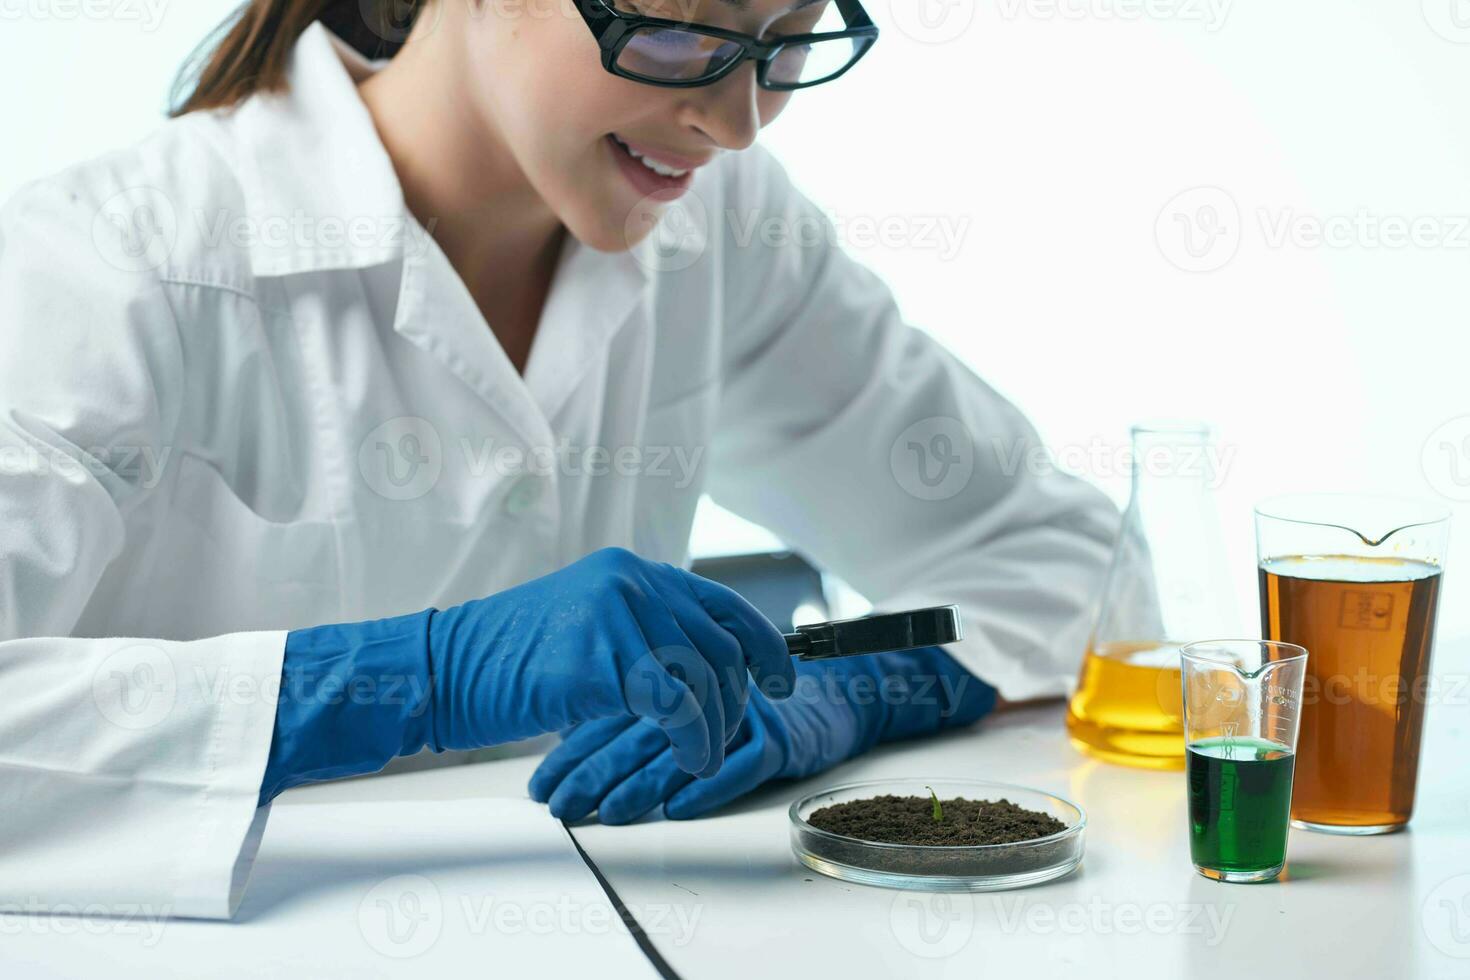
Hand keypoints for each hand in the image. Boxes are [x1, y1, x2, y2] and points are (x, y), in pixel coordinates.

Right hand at [260, 547, 794, 802]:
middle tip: (728, 732)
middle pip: (719, 644)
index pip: (720, 603)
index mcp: (631, 571)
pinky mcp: (601, 659)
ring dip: (714, 727)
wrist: (444, 669)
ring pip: (702, 676)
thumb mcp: (586, 627)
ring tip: (701, 756)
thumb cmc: (508, 661)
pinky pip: (675, 705)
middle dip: (736, 698)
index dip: (763, 644)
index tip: (782, 680)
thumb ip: (641, 633)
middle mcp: (631, 582)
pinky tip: (689, 758)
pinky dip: (693, 738)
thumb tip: (699, 669)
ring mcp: (616, 615)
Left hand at [528, 648, 996, 823]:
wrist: (831, 696)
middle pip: (640, 726)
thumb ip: (632, 706)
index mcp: (675, 669)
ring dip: (641, 783)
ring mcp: (743, 712)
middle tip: (561, 804)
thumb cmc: (743, 705)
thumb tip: (561, 731)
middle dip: (595, 769)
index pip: (614, 706)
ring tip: (607, 812)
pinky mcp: (778, 738)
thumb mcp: (684, 699)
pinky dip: (708, 785)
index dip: (575, 745)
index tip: (541, 783)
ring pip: (684, 746)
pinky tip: (677, 807)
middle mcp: (706, 686)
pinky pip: (742, 764)